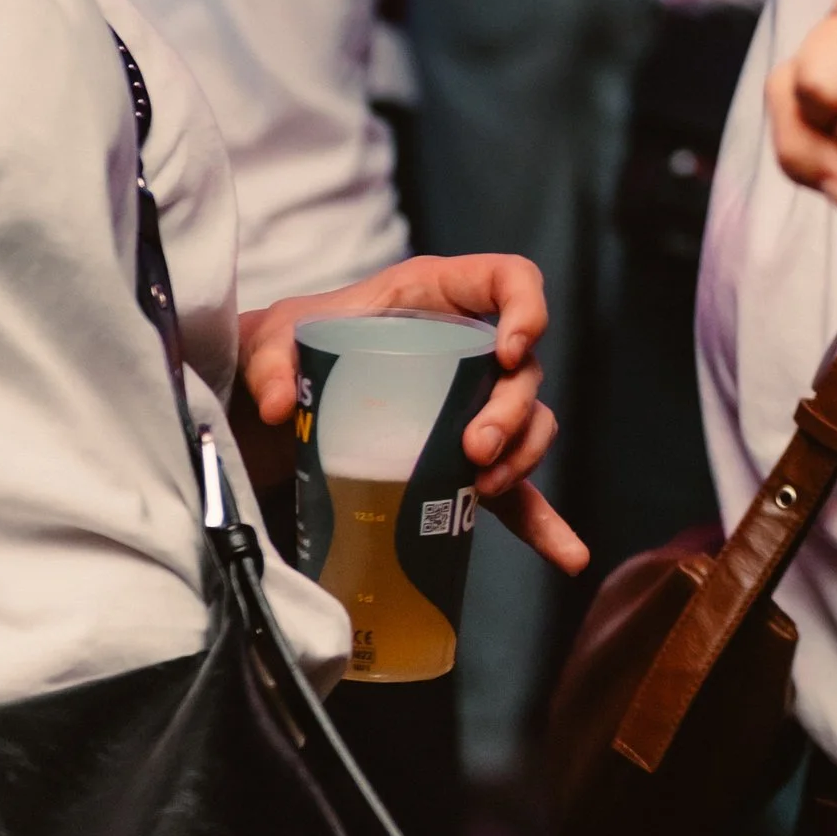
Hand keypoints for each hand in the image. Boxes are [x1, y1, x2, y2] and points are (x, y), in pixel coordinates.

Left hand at [237, 251, 588, 574]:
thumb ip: (269, 362)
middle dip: (513, 411)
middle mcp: (466, 348)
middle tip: (475, 448)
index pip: (509, 279)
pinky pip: (517, 493)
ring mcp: (470, 407)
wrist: (278, 404)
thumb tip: (276, 407)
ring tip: (483, 487)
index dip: (526, 306)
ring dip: (522, 456)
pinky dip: (543, 523)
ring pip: (529, 424)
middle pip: (524, 369)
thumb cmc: (288, 352)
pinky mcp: (462, 461)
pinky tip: (567, 556)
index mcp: (436, 298)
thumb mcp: (271, 341)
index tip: (510, 348)